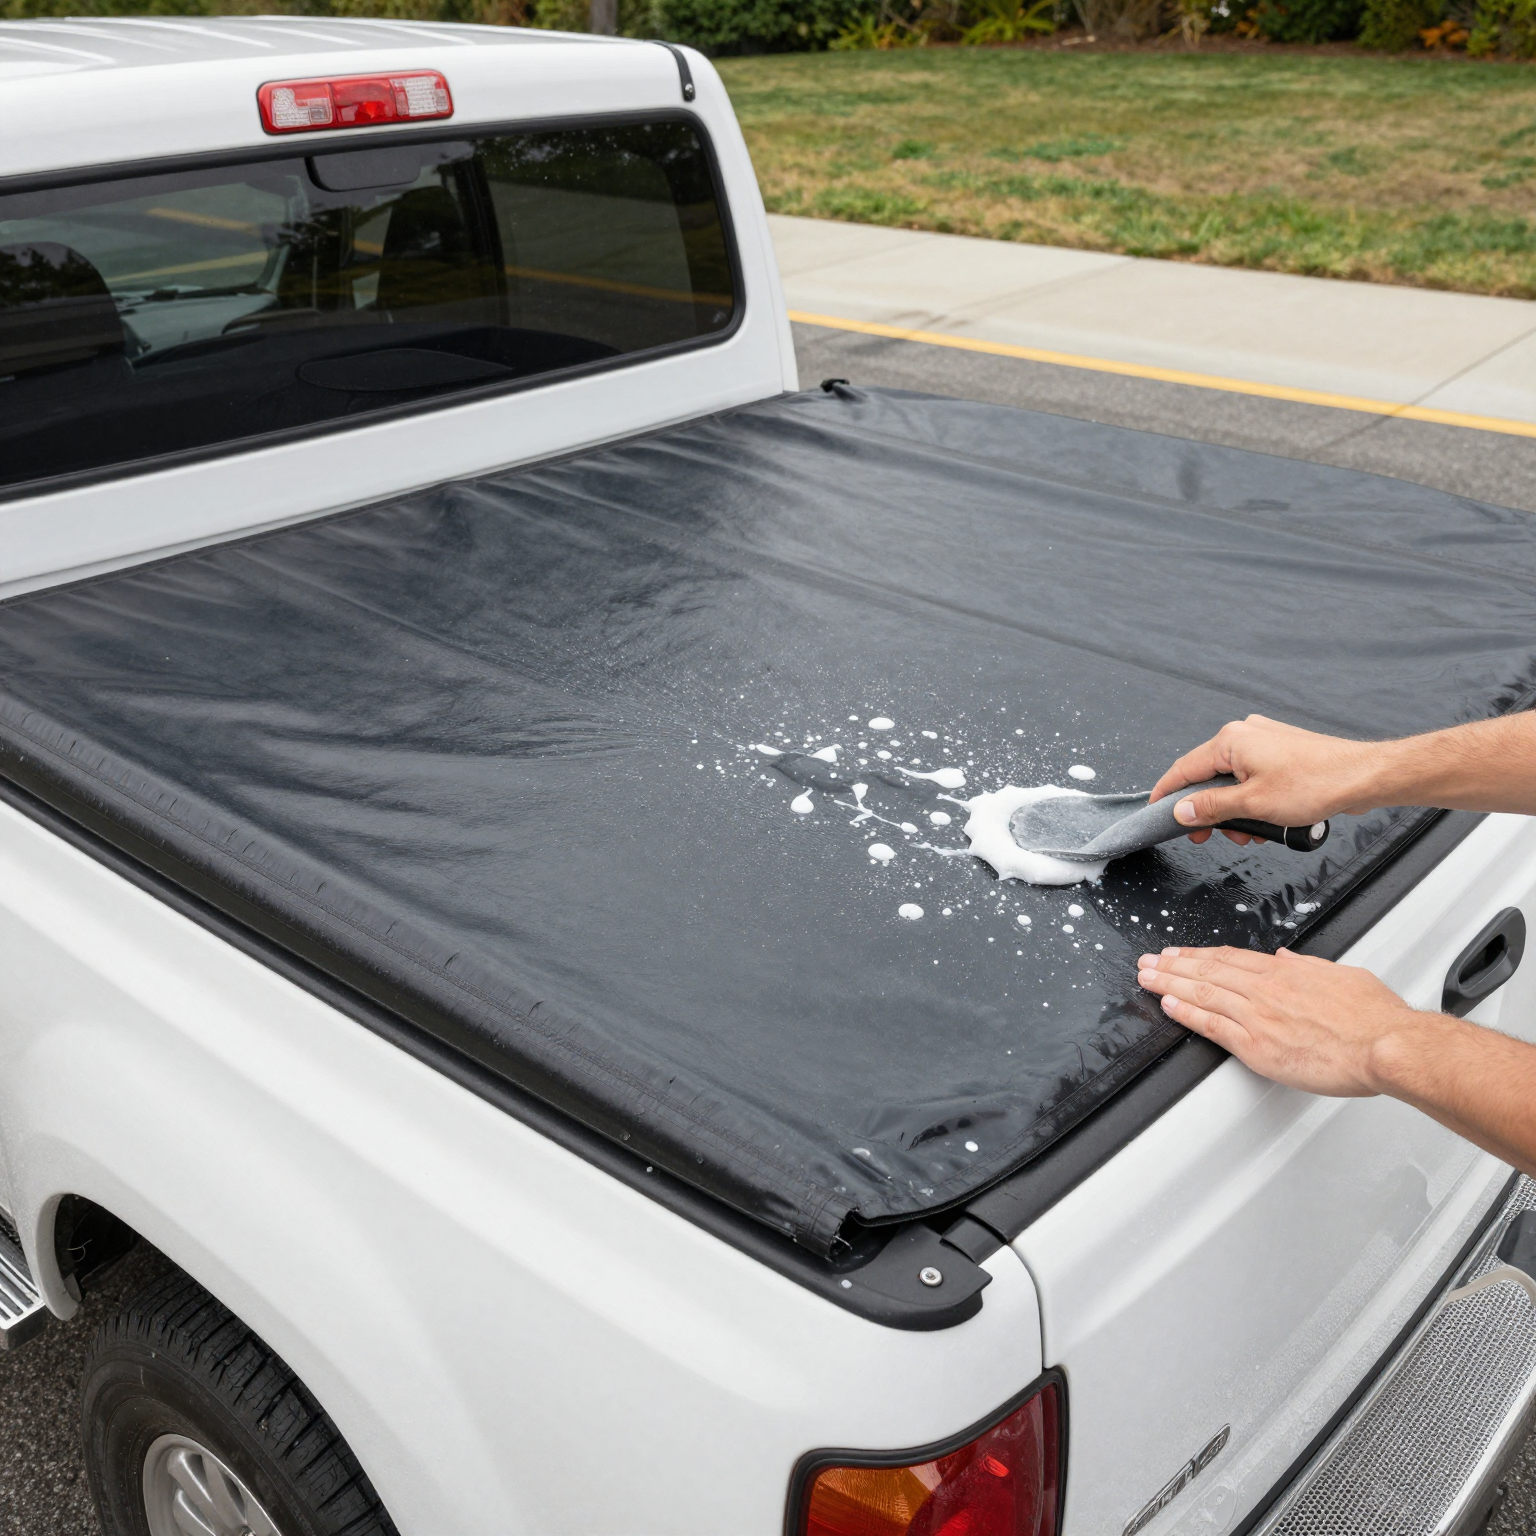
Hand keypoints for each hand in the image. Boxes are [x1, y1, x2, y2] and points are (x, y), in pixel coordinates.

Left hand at [1138, 944, 1535, 1180]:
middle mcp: (1266, 990)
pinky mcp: (1258, 1046)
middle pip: (1208, 970)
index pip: (1230, 958)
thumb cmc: (1375, 1017)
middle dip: (1173, 964)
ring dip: (1169, 982)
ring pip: (1203, 992)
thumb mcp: (1341, 975)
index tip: (1180, 953)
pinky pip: (1212, 1026)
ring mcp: (1259, 1017)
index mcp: (1286, 972)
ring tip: (1146, 977)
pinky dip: (1186, 1012)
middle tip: (1148, 961)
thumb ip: (1308, 966)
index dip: (1200, 955)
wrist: (1388, 1045)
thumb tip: (1286, 957)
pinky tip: (1167, 1004)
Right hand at [1148, 715, 1382, 844]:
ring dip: (1235, 810)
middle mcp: (1245, 735)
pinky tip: (1265, 821)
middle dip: (1210, 811)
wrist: (1362, 776)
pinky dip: (1252, 800)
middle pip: (1209, 777)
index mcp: (1231, 740)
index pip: (1184, 769)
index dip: (1167, 794)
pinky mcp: (1281, 751)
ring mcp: (1265, 741)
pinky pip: (1253, 777)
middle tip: (1209, 837)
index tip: (1157, 811)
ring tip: (1250, 834)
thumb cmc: (1316, 783)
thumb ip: (1211, 807)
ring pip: (1233, 781)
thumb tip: (1181, 810)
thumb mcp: (1253, 804)